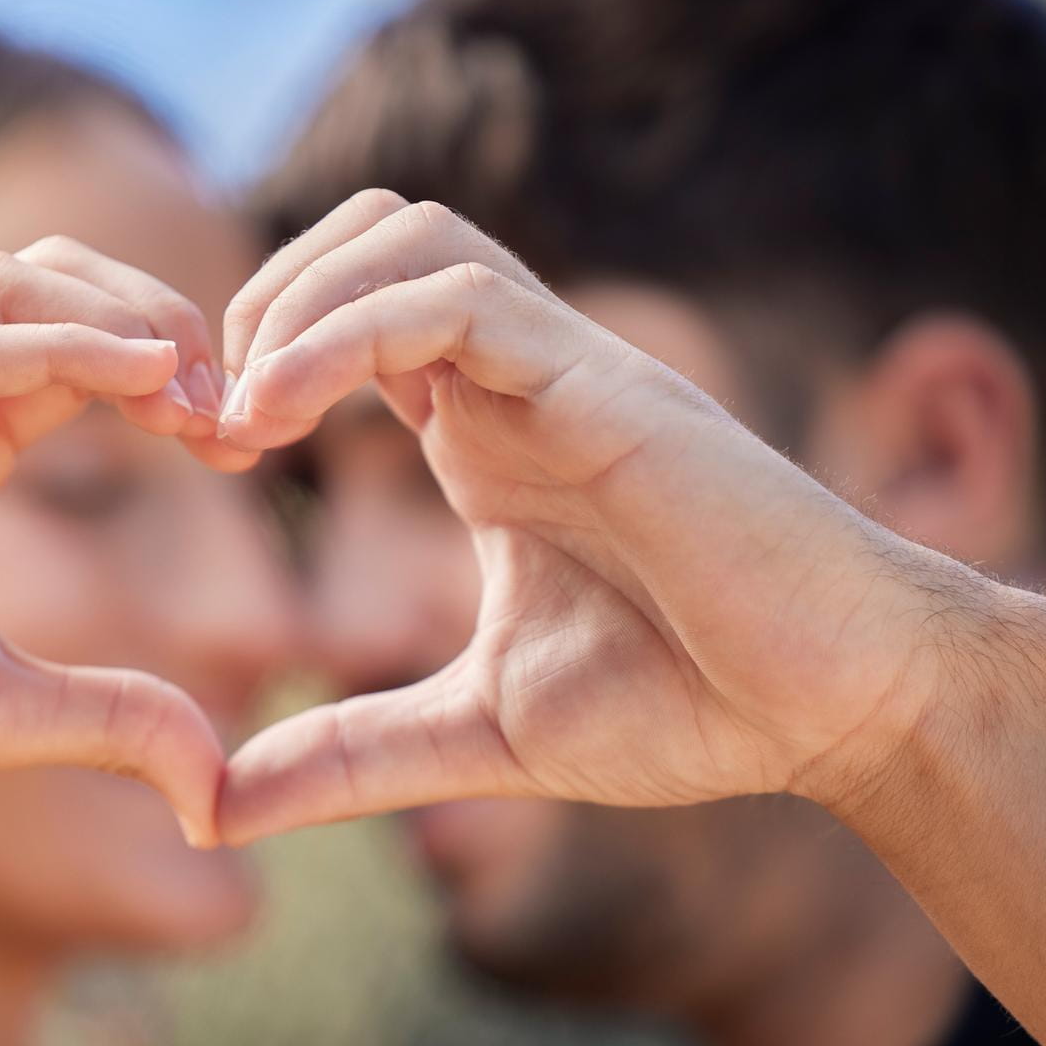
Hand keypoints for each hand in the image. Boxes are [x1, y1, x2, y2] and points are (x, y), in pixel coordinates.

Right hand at [0, 242, 228, 856]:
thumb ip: (111, 721)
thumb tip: (217, 784)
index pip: (85, 354)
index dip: (178, 377)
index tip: (245, 449)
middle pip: (54, 282)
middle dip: (162, 317)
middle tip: (231, 411)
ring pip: (1, 285)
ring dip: (116, 312)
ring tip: (191, 389)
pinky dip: (49, 345)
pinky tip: (134, 378)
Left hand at [215, 191, 973, 842]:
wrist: (837, 711)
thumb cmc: (690, 707)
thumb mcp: (478, 736)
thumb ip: (350, 757)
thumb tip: (214, 811)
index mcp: (486, 439)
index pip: (348, 321)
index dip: (256, 362)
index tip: (207, 458)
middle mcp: (517, 383)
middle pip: (364, 239)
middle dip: (259, 305)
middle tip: (208, 424)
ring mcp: (563, 371)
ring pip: (403, 235)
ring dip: (294, 300)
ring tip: (242, 418)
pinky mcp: (604, 384)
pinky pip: (457, 294)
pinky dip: (348, 328)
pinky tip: (286, 412)